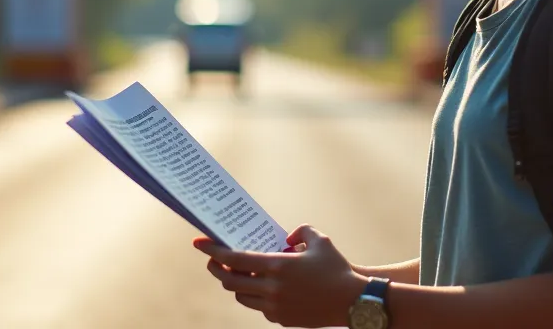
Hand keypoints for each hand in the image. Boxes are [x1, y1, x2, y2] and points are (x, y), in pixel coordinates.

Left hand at [193, 224, 367, 327]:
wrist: (353, 302)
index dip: (213, 250)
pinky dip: (255, 296)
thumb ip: (300, 231)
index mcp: (277, 266)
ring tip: (237, 274)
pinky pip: (259, 307)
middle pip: (230, 281)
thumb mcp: (319, 241)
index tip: (199, 243)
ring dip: (235, 284)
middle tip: (214, 260)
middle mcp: (271, 288)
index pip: (234, 258)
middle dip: (217, 269)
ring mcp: (275, 307)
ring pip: (242, 296)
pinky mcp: (281, 320)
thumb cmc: (337, 268)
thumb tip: (285, 237)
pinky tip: (261, 287)